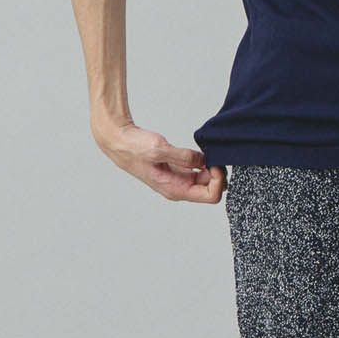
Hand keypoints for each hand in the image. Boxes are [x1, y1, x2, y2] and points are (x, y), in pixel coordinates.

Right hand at [93, 120, 225, 201]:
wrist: (120, 142)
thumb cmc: (134, 149)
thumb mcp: (159, 150)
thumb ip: (183, 156)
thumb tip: (203, 160)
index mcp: (176, 189)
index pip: (211, 196)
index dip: (218, 180)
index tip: (214, 163)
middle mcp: (179, 188)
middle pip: (212, 189)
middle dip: (218, 174)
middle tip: (214, 155)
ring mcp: (179, 180)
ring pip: (207, 180)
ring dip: (212, 167)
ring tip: (208, 152)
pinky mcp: (178, 170)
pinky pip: (199, 170)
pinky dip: (205, 162)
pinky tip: (201, 151)